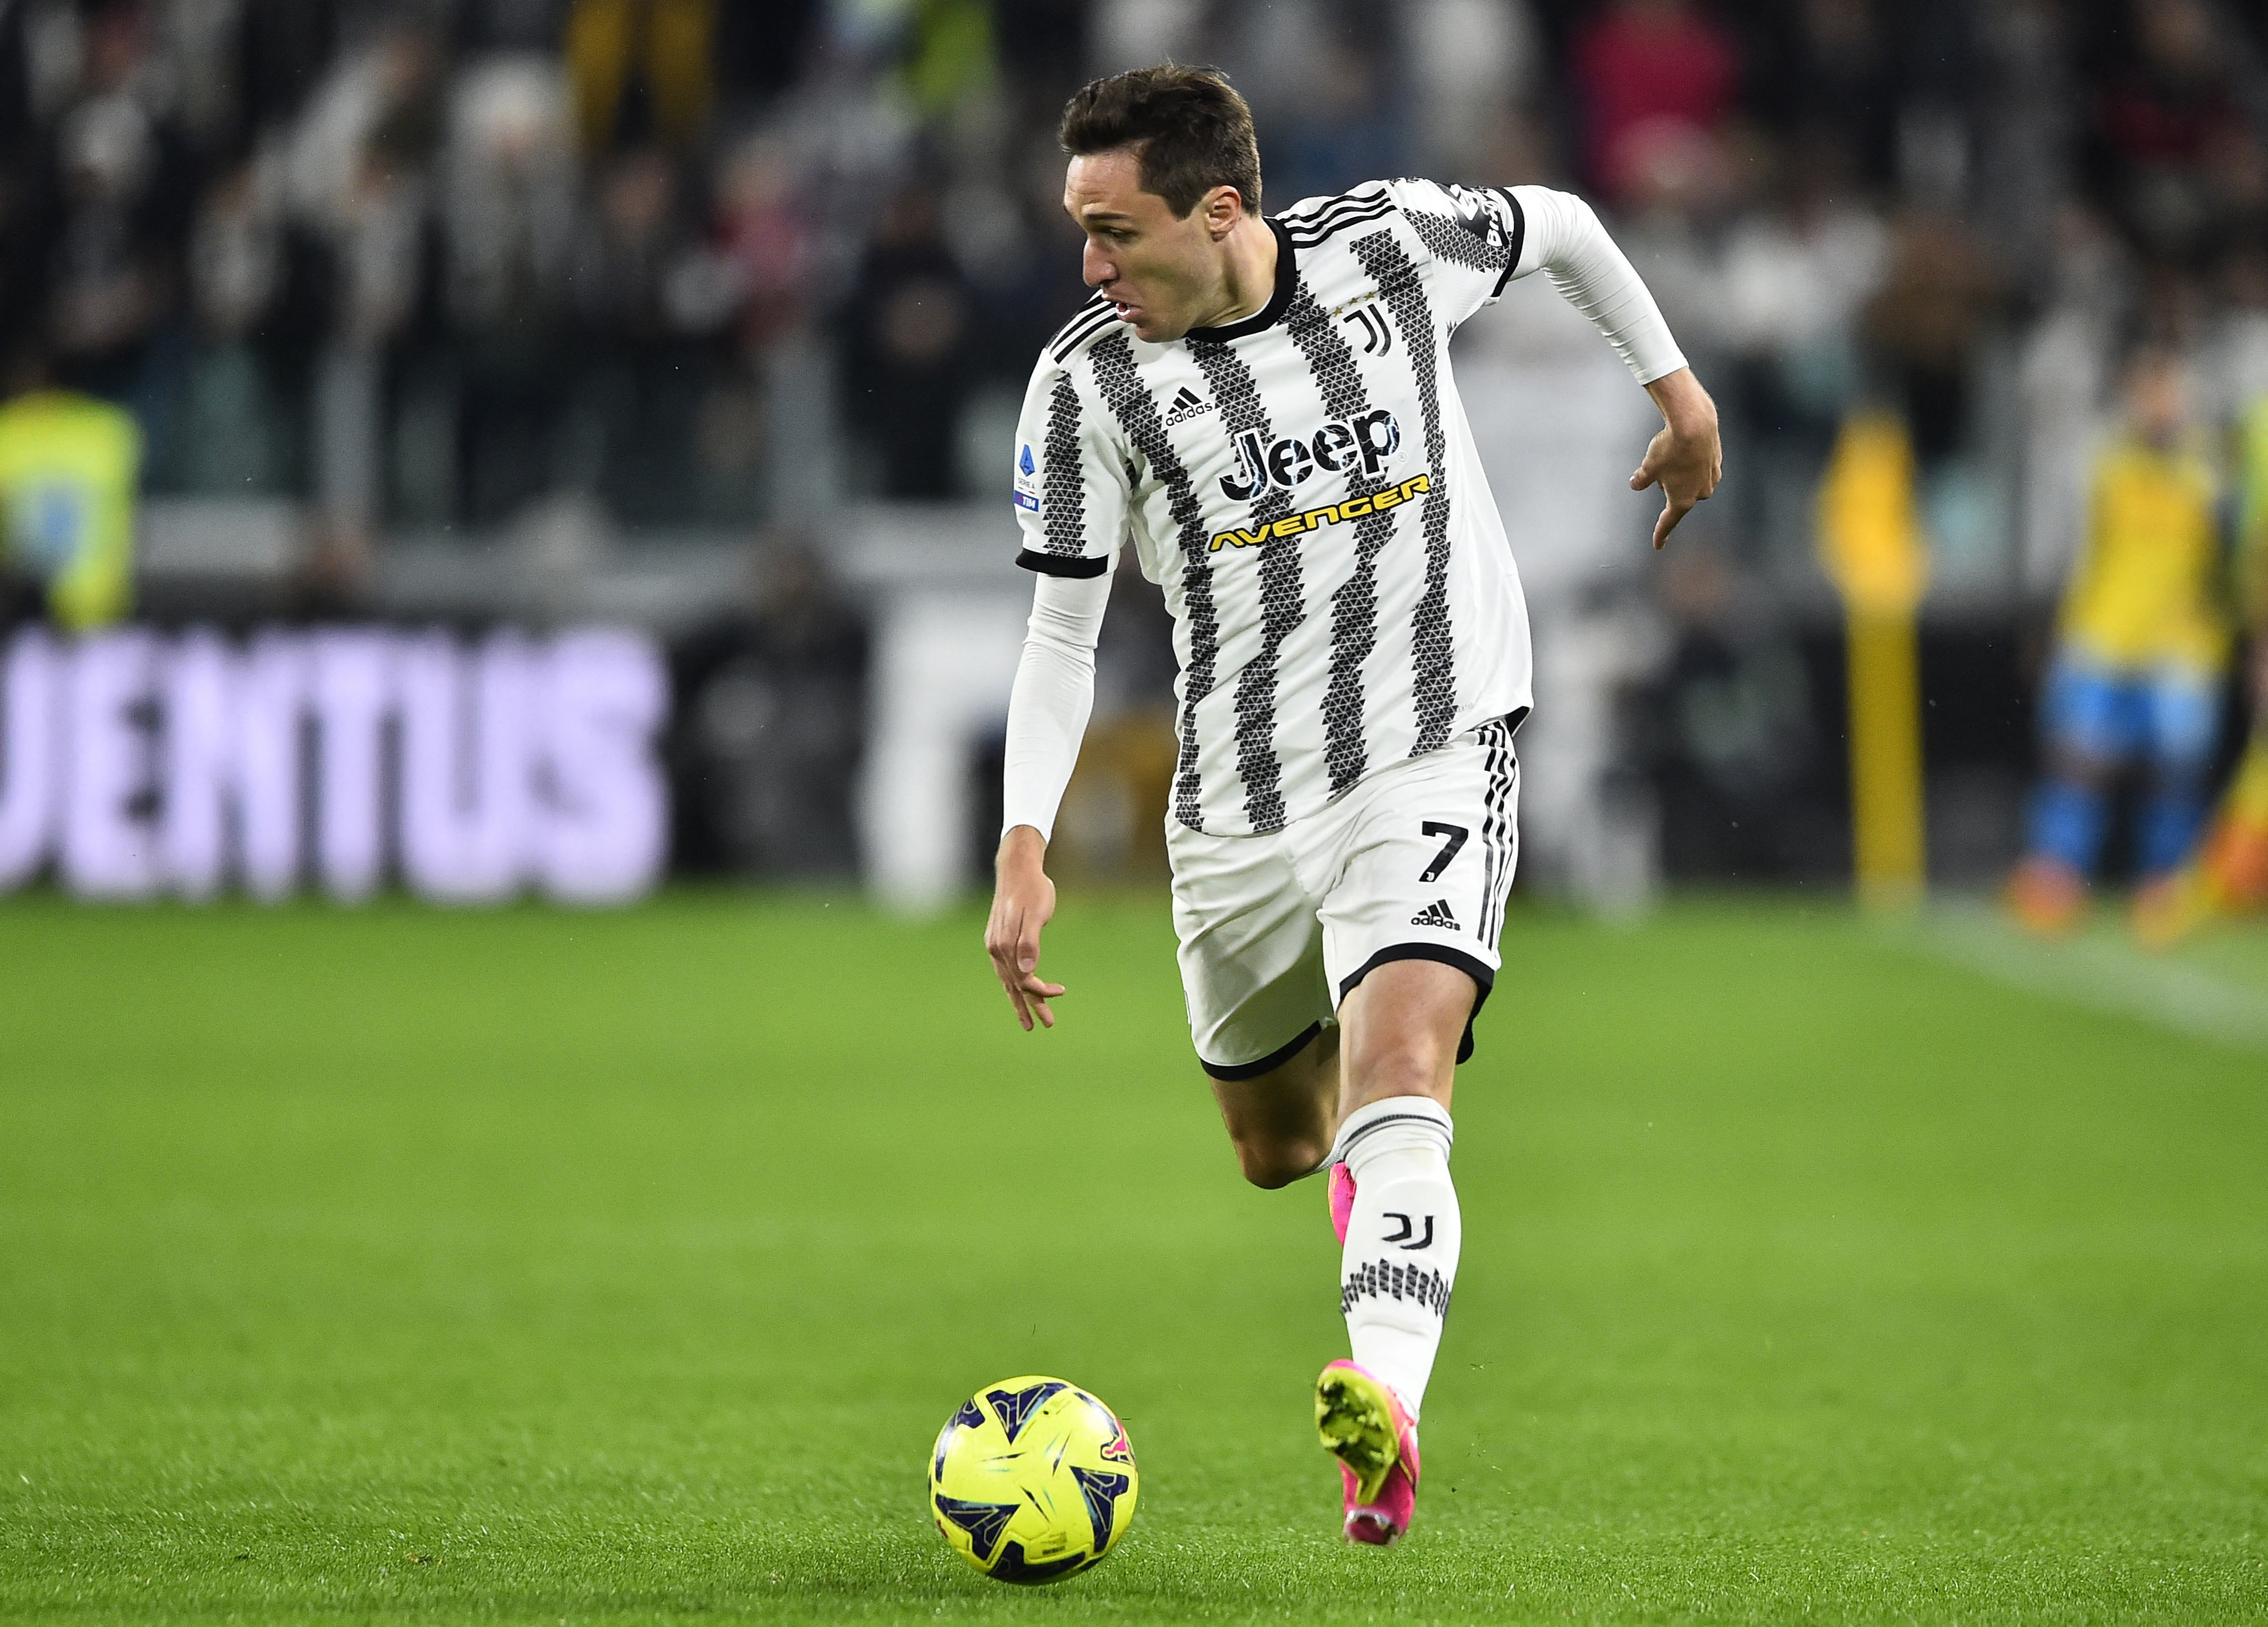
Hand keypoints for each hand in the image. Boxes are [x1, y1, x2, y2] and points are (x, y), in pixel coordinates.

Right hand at [986, 825, 1064, 1030]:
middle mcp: (996, 948)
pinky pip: (1005, 969)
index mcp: (1004, 945)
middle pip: (1014, 985)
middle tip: (1045, 1025)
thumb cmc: (1032, 889)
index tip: (1060, 992)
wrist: (1017, 868)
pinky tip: (1019, 988)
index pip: (1022, 980)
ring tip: (1030, 1017)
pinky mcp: (998, 939)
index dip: (1041, 991)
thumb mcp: (1036, 914)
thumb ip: (1030, 943)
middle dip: (1030, 1006)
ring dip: (1020, 999)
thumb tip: (1027, 973)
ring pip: (1008, 979)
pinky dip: (1013, 983)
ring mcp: (995, 944)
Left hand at [1631, 367, 1721, 549]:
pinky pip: (1700, 467)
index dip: (1661, 534)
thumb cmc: (1669, 449)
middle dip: (1667, 485)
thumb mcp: (1648, 467)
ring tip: (1672, 453)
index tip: (1658, 546)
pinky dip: (1691, 461)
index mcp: (1682, 500)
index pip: (1668, 522)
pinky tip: (1685, 447)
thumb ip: (1641, 480)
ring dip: (1680, 472)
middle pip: (1678, 495)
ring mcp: (1711, 477)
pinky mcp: (1717, 461)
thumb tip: (1635, 484)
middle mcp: (1700, 492)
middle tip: (1659, 466)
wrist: (1695, 423)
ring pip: (1690, 481)